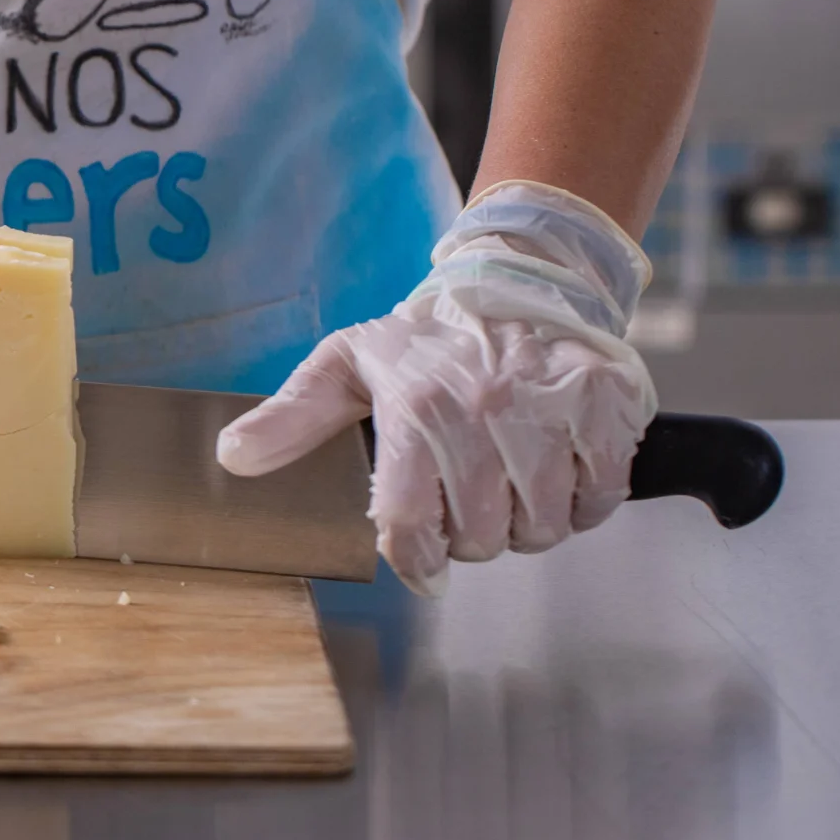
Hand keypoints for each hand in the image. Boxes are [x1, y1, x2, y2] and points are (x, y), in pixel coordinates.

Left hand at [215, 181, 657, 594]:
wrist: (524, 278)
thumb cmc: (431, 336)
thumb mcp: (349, 365)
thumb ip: (291, 417)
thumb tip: (232, 457)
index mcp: (416, 408)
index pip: (409, 526)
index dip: (415, 559)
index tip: (422, 562)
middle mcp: (484, 412)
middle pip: (481, 538)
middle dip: (472, 532)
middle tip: (470, 490)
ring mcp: (551, 412)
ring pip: (542, 527)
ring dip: (528, 517)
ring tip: (511, 471)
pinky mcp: (607, 410)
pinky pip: (599, 500)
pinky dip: (582, 496)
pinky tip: (558, 459)